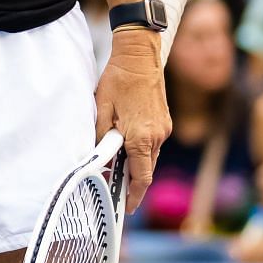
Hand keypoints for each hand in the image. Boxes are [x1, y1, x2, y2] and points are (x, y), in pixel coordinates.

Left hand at [94, 27, 171, 213]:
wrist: (139, 55)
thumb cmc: (117, 80)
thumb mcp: (101, 109)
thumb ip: (101, 137)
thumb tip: (98, 158)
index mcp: (141, 137)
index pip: (141, 177)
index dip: (133, 195)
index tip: (125, 207)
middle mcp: (157, 136)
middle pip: (146, 170)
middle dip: (132, 183)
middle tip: (114, 190)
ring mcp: (163, 129)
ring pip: (150, 157)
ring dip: (136, 165)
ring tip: (116, 168)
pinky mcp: (164, 121)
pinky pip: (153, 144)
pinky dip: (141, 151)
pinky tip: (126, 147)